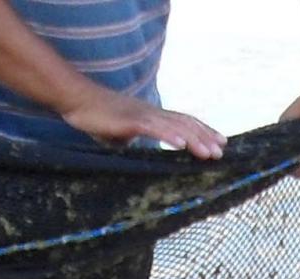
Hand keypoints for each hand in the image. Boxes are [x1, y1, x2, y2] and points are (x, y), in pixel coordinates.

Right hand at [60, 85, 223, 158]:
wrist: (78, 101)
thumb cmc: (97, 118)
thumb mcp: (122, 134)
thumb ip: (135, 141)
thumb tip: (140, 156)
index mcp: (152, 116)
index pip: (183, 122)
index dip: (202, 131)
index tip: (219, 142)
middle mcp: (152, 113)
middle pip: (185, 123)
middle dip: (205, 137)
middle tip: (221, 151)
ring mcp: (142, 115)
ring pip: (175, 126)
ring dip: (194, 139)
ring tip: (210, 152)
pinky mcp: (130, 120)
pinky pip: (154, 127)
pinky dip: (169, 135)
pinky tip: (182, 144)